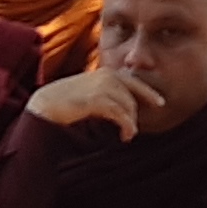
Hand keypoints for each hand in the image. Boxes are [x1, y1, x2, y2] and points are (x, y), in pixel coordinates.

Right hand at [26, 69, 165, 135]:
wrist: (46, 104)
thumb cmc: (66, 101)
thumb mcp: (89, 92)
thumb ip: (106, 93)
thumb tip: (120, 105)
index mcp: (106, 72)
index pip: (134, 82)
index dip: (149, 93)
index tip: (160, 103)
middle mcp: (107, 76)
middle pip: (133, 97)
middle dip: (135, 114)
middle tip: (133, 130)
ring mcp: (103, 87)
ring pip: (128, 106)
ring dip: (131, 123)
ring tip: (127, 135)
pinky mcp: (98, 100)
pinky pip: (121, 115)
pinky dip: (127, 126)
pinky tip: (125, 135)